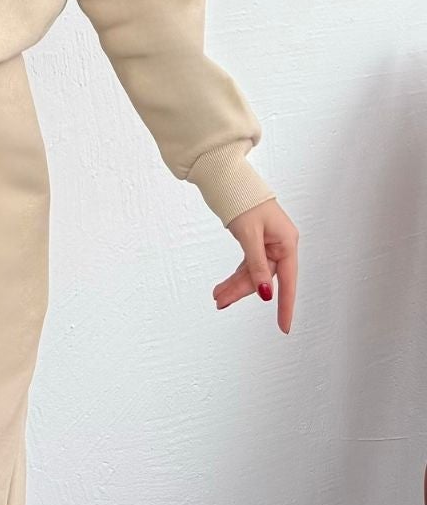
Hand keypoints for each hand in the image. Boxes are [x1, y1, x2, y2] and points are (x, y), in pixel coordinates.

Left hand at [214, 197, 297, 332]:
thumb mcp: (250, 234)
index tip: (284, 327)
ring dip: (236, 285)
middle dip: (243, 290)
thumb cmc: (244, 199)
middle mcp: (281, 244)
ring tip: (217, 296)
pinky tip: (224, 286)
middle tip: (221, 301)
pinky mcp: (256, 241)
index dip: (286, 305)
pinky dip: (236, 275)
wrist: (227, 177)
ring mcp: (268, 243)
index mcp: (287, 242)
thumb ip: (257, 264)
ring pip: (253, 272)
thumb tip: (265, 292)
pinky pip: (248, 264)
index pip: (288, 281)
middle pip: (265, 277)